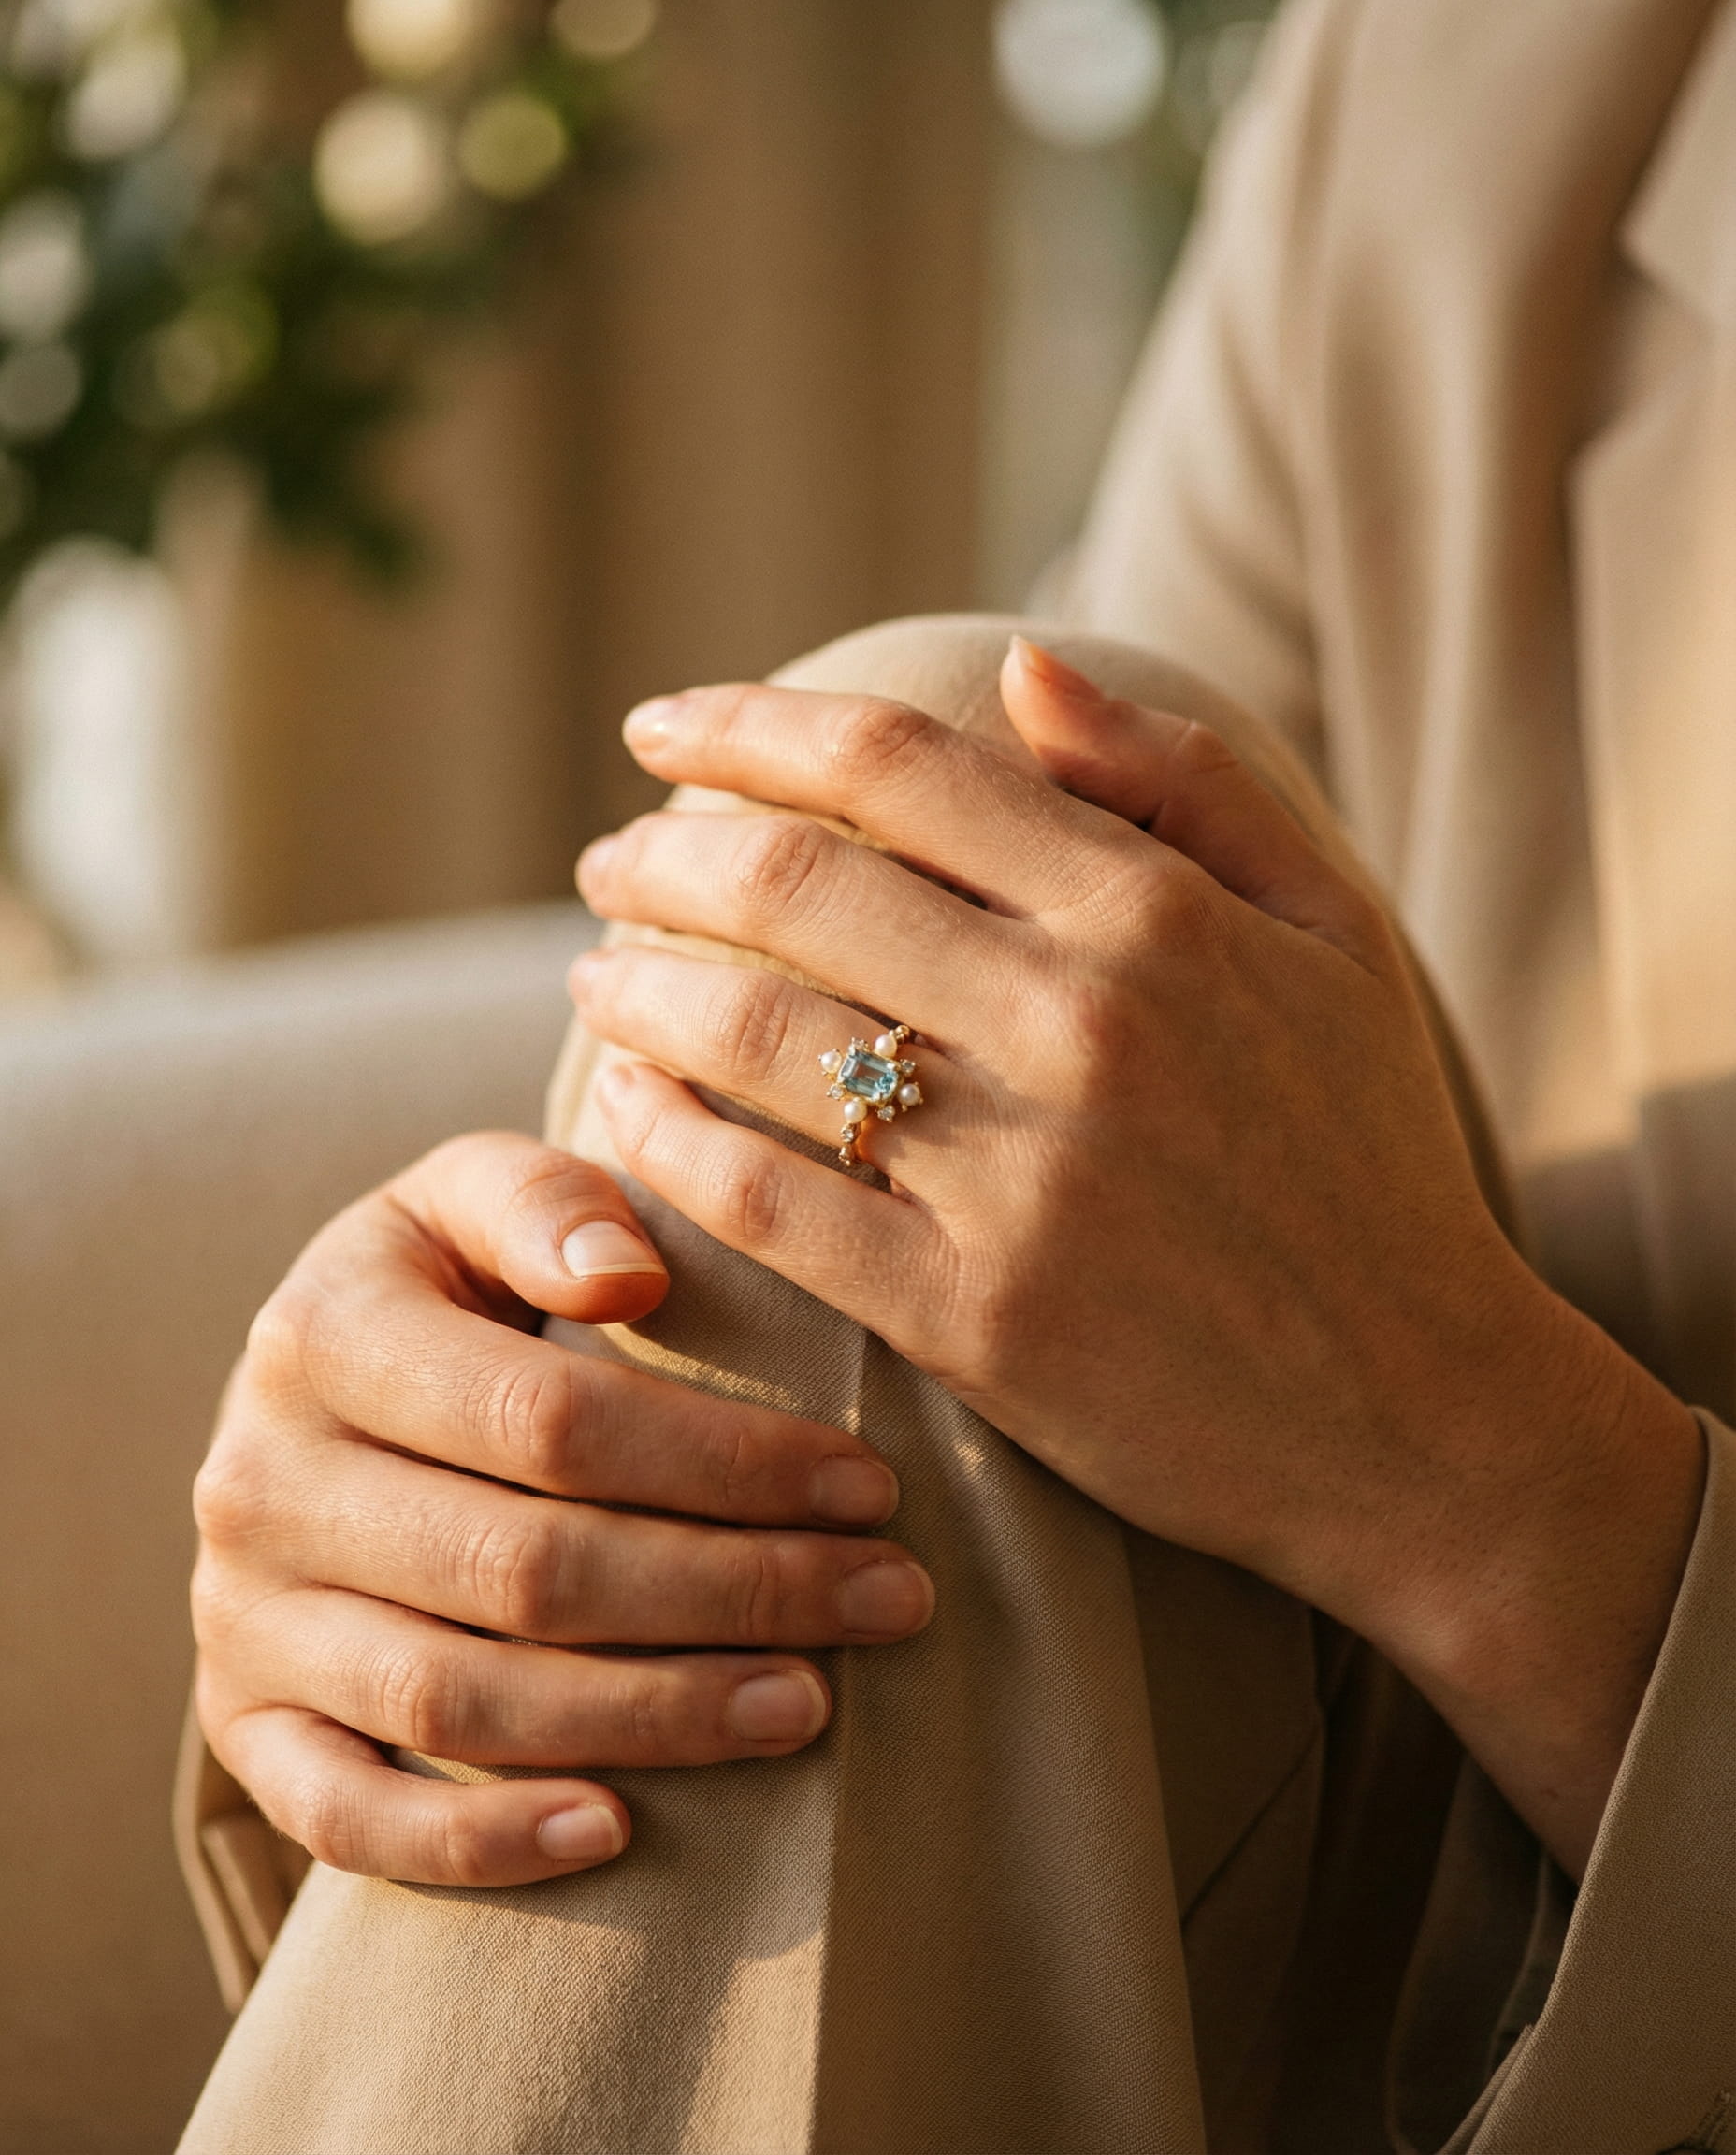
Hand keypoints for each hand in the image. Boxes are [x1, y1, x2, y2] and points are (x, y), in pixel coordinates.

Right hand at [192, 1131, 932, 1888]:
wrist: (311, 1392)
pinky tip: (613, 1831)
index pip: (550, 1420)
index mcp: (323, 1333)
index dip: (724, 1462)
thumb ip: (547, 1205)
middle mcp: (260, 1480)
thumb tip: (626, 1277)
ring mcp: (241, 1614)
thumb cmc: (447, 1285)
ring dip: (650, 1719)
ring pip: (457, 1701)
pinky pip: (341, 1815)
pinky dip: (474, 1841)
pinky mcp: (241, 1720)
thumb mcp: (475, 1196)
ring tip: (810, 1704)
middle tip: (888, 1599)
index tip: (869, 1487)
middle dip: (733, 1592)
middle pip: (524, 1570)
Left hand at [571, 637, 1702, 1871]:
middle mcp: (1080, 1028)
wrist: (1422, 1417)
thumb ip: (1186, 784)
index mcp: (1158, 916)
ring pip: (757, 1037)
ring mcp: (1023, 1180)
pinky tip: (623, 1105)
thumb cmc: (1372, 1162)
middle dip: (665, 852)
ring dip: (640, 983)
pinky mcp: (978, 1322)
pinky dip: (667, 1141)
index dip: (751, 726)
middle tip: (607, 857)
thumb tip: (1022, 669)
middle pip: (797, 886)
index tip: (660, 727)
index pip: (898, 766)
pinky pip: (769, 1205)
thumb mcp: (1334, 936)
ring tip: (597, 972)